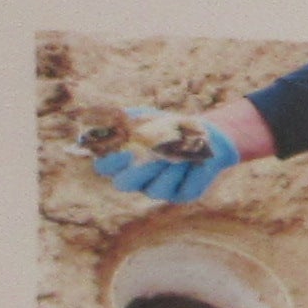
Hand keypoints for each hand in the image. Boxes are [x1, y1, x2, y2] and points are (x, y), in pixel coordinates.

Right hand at [96, 112, 239, 203]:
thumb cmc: (169, 125)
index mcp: (123, 162)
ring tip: (178, 157)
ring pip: (155, 190)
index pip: (105, 167)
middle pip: (124, 184)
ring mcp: (159, 189)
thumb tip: (116, 114)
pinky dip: (189, 174)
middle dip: (137, 170)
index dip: (110, 162)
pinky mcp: (183, 193)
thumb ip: (128, 117)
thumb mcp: (148, 116)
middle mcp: (138, 180)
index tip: (125, 151)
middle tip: (153, 156)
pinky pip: (184, 189)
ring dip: (165, 171)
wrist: (202, 133)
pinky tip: (195, 162)